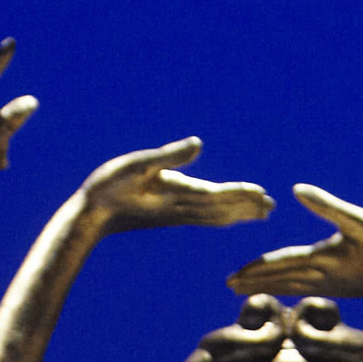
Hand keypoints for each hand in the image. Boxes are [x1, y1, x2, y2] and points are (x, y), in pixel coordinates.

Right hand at [83, 138, 271, 235]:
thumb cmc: (109, 187)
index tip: (263, 195)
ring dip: (237, 213)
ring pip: (214, 215)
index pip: (216, 196)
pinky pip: (202, 217)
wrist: (91, 217)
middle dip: (246, 207)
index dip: (240, 194)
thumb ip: (169, 156)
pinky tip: (227, 215)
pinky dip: (220, 215)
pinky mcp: (168, 214)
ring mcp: (175, 213)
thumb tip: (198, 144)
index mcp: (176, 194)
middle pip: (221, 209)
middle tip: (271, 207)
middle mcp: (180, 207)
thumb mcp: (137, 165)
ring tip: (259, 212)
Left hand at [229, 185, 362, 304]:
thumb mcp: (360, 221)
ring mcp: (332, 285)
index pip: (281, 265)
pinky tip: (287, 288)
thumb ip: (327, 206)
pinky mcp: (342, 286)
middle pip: (281, 279)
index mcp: (323, 260)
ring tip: (249, 289)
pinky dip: (290, 288)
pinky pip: (306, 289)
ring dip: (270, 286)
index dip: (256, 269)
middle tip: (229, 286)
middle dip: (255, 281)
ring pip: (292, 286)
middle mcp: (322, 277)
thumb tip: (296, 189)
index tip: (232, 277)